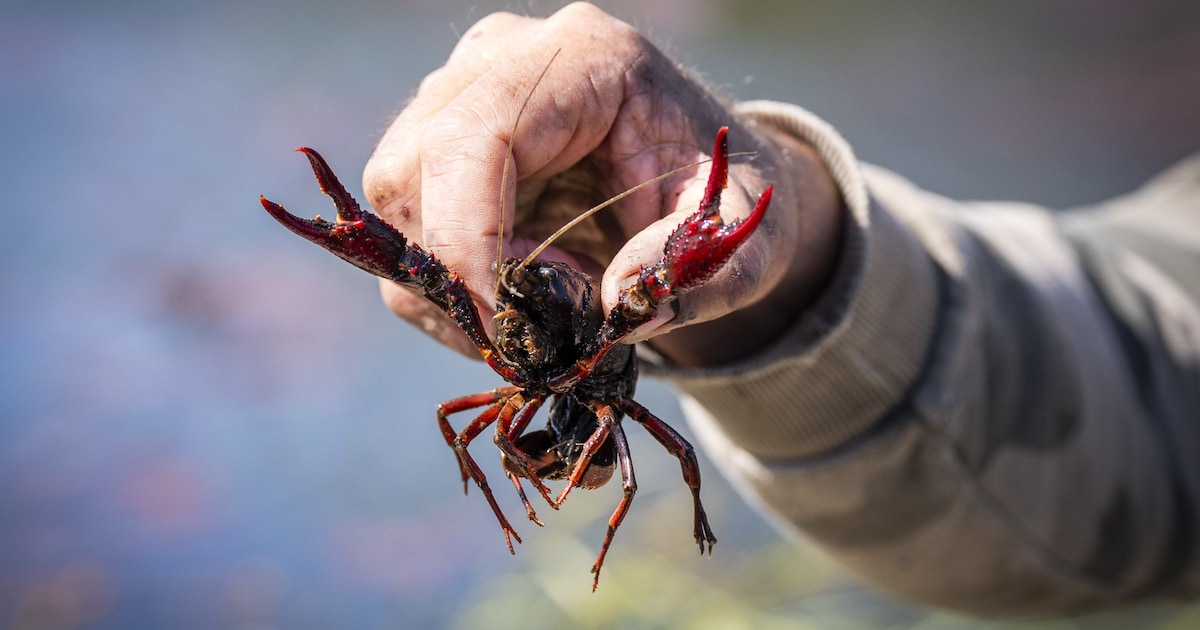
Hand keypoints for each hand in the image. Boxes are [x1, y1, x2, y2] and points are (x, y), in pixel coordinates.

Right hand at [363, 2, 842, 367]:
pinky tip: (516, 303)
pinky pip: (405, 233)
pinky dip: (449, 292)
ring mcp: (459, 95)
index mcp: (586, 57)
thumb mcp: (740, 237)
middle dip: (464, 274)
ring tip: (544, 313)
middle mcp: (503, 59)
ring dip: (455, 290)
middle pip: (413, 171)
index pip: (479, 134)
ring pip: (396, 207)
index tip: (507, 326)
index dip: (471, 237)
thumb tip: (616, 304)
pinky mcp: (438, 143)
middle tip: (540, 329)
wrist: (698, 182)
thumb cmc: (721, 200)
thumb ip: (697, 272)